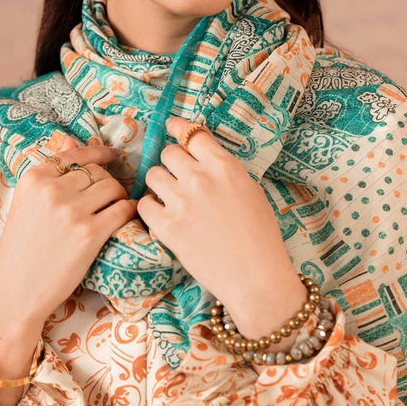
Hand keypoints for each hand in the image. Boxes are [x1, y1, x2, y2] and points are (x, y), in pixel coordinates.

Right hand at [0, 134, 137, 333]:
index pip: (76, 154)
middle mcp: (52, 190)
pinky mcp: (89, 234)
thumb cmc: (21, 248)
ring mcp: (72, 211)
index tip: (112, 156)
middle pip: (97, 172)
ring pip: (113, 187)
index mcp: (34, 178)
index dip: (99, 154)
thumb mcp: (26, 203)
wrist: (15, 291)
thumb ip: (49, 174)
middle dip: (107, 182)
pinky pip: (123, 210)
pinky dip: (129, 212)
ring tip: (115, 208)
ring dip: (119, 196)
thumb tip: (68, 138)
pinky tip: (126, 218)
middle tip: (108, 198)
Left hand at [136, 116, 304, 332]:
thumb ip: (223, 169)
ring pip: (152, 175)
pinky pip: (145, 204)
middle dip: (172, 163)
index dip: (179, 129)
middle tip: (179, 178)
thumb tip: (198, 155)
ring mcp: (181, 202)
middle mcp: (200, 178)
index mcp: (224, 166)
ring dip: (160, 184)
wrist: (256, 278)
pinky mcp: (166, 227)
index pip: (192, 134)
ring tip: (171, 199)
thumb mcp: (250, 190)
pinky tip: (164, 216)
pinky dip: (151, 209)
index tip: (171, 127)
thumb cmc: (261, 235)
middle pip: (168, 153)